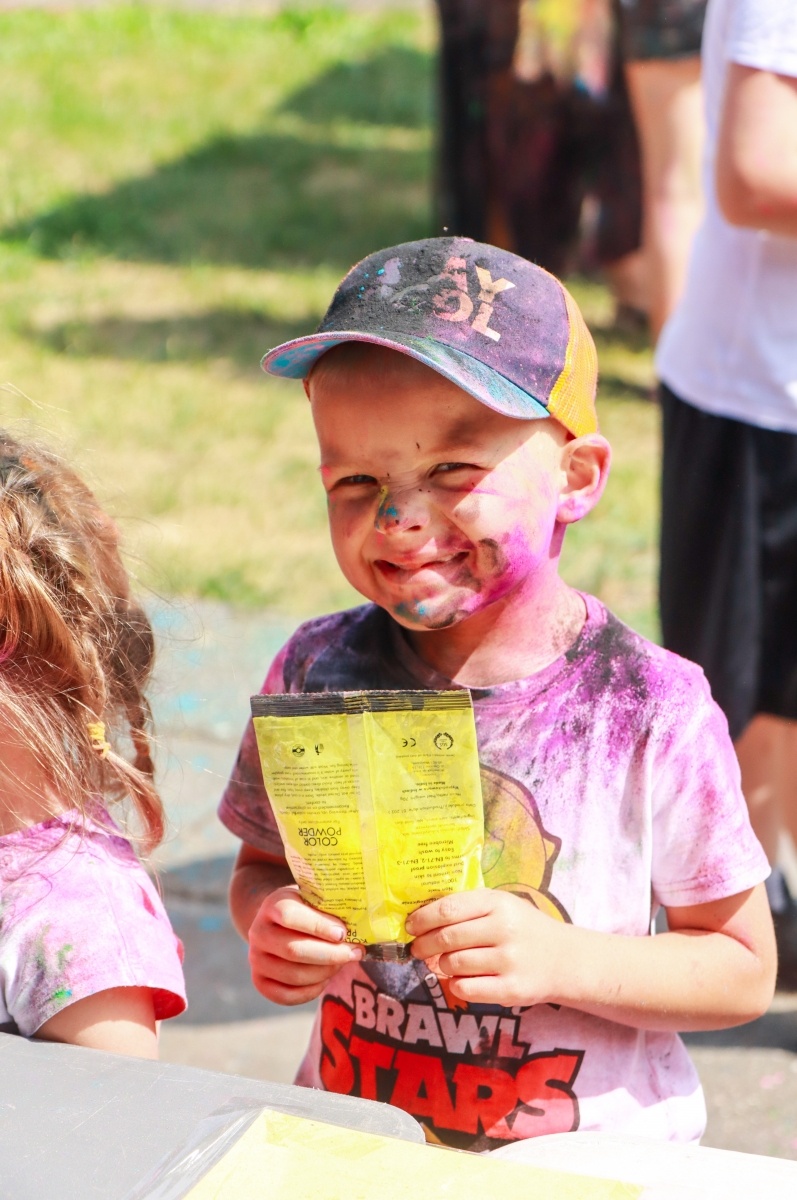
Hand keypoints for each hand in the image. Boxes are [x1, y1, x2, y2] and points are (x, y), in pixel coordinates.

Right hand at [248, 885, 362, 1005]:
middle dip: (330, 955)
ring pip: (293, 975)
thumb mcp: (315, 900)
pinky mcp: (260, 981)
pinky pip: (287, 996)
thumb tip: (362, 928)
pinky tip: (326, 978)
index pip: (290, 917)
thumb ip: (331, 910)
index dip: (319, 927)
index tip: (343, 933)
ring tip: (342, 963)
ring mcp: (256, 959)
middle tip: (354, 953)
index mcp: (272, 905)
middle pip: (293, 950)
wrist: (279, 923)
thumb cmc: (307, 910)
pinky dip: (312, 990)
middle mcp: (258, 932)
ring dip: (325, 972)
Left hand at [406, 888, 567, 1006]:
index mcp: (498, 903)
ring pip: (453, 964)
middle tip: (417, 949)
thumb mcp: (502, 906)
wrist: (566, 960)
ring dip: (442, 965)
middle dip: (424, 945)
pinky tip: (462, 979)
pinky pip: (466, 989)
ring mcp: (508, 961)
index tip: (410, 926)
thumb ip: (468, 908)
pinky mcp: (511, 990)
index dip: (422, 919)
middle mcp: (503, 929)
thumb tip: (421, 918)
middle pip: (446, 938)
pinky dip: (456, 985)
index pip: (448, 909)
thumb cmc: (524, 929)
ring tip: (446, 963)